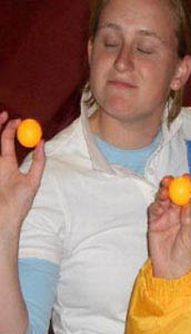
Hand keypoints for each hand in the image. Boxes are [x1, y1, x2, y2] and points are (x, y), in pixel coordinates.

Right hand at [0, 111, 44, 235]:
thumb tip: (42, 143)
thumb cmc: (20, 202)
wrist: (6, 217)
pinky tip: (3, 144)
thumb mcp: (33, 180)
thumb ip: (38, 162)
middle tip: (6, 115)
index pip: (7, 142)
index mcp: (7, 165)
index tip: (17, 119)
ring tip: (3, 119)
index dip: (10, 129)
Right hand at [148, 175, 190, 278]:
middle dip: (174, 186)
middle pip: (176, 195)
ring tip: (164, 188)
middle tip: (171, 179)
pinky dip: (155, 204)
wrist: (172, 269)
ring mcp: (166, 218)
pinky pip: (154, 210)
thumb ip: (188, 219)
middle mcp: (179, 215)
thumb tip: (188, 202)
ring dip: (163, 192)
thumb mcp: (190, 236)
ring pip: (164, 200)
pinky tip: (158, 203)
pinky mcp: (155, 223)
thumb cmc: (186, 255)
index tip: (188, 177)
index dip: (190, 186)